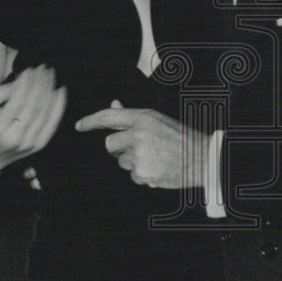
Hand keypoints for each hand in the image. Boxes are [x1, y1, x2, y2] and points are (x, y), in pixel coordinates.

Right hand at [0, 65, 66, 169]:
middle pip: (33, 106)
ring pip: (44, 113)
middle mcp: (16, 138)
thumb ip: (0, 93)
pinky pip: (52, 123)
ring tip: (50, 74)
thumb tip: (23, 80)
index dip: (25, 84)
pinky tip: (60, 91)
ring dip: (49, 90)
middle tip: (43, 68)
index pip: (17, 101)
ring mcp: (29, 143)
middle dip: (40, 84)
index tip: (30, 69)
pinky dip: (58, 106)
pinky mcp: (39, 145)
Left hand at [75, 102, 208, 188]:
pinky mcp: (143, 173)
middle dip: (119, 148)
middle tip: (138, 148)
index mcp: (143, 118)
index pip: (108, 117)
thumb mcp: (157, 120)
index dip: (90, 121)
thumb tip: (114, 104)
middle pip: (110, 144)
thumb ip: (133, 116)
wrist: (201, 158)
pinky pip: (133, 175)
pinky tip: (158, 168)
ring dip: (133, 162)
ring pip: (122, 162)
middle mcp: (139, 135)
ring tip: (155, 158)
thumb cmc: (179, 137)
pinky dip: (143, 174)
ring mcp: (140, 155)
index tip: (80, 126)